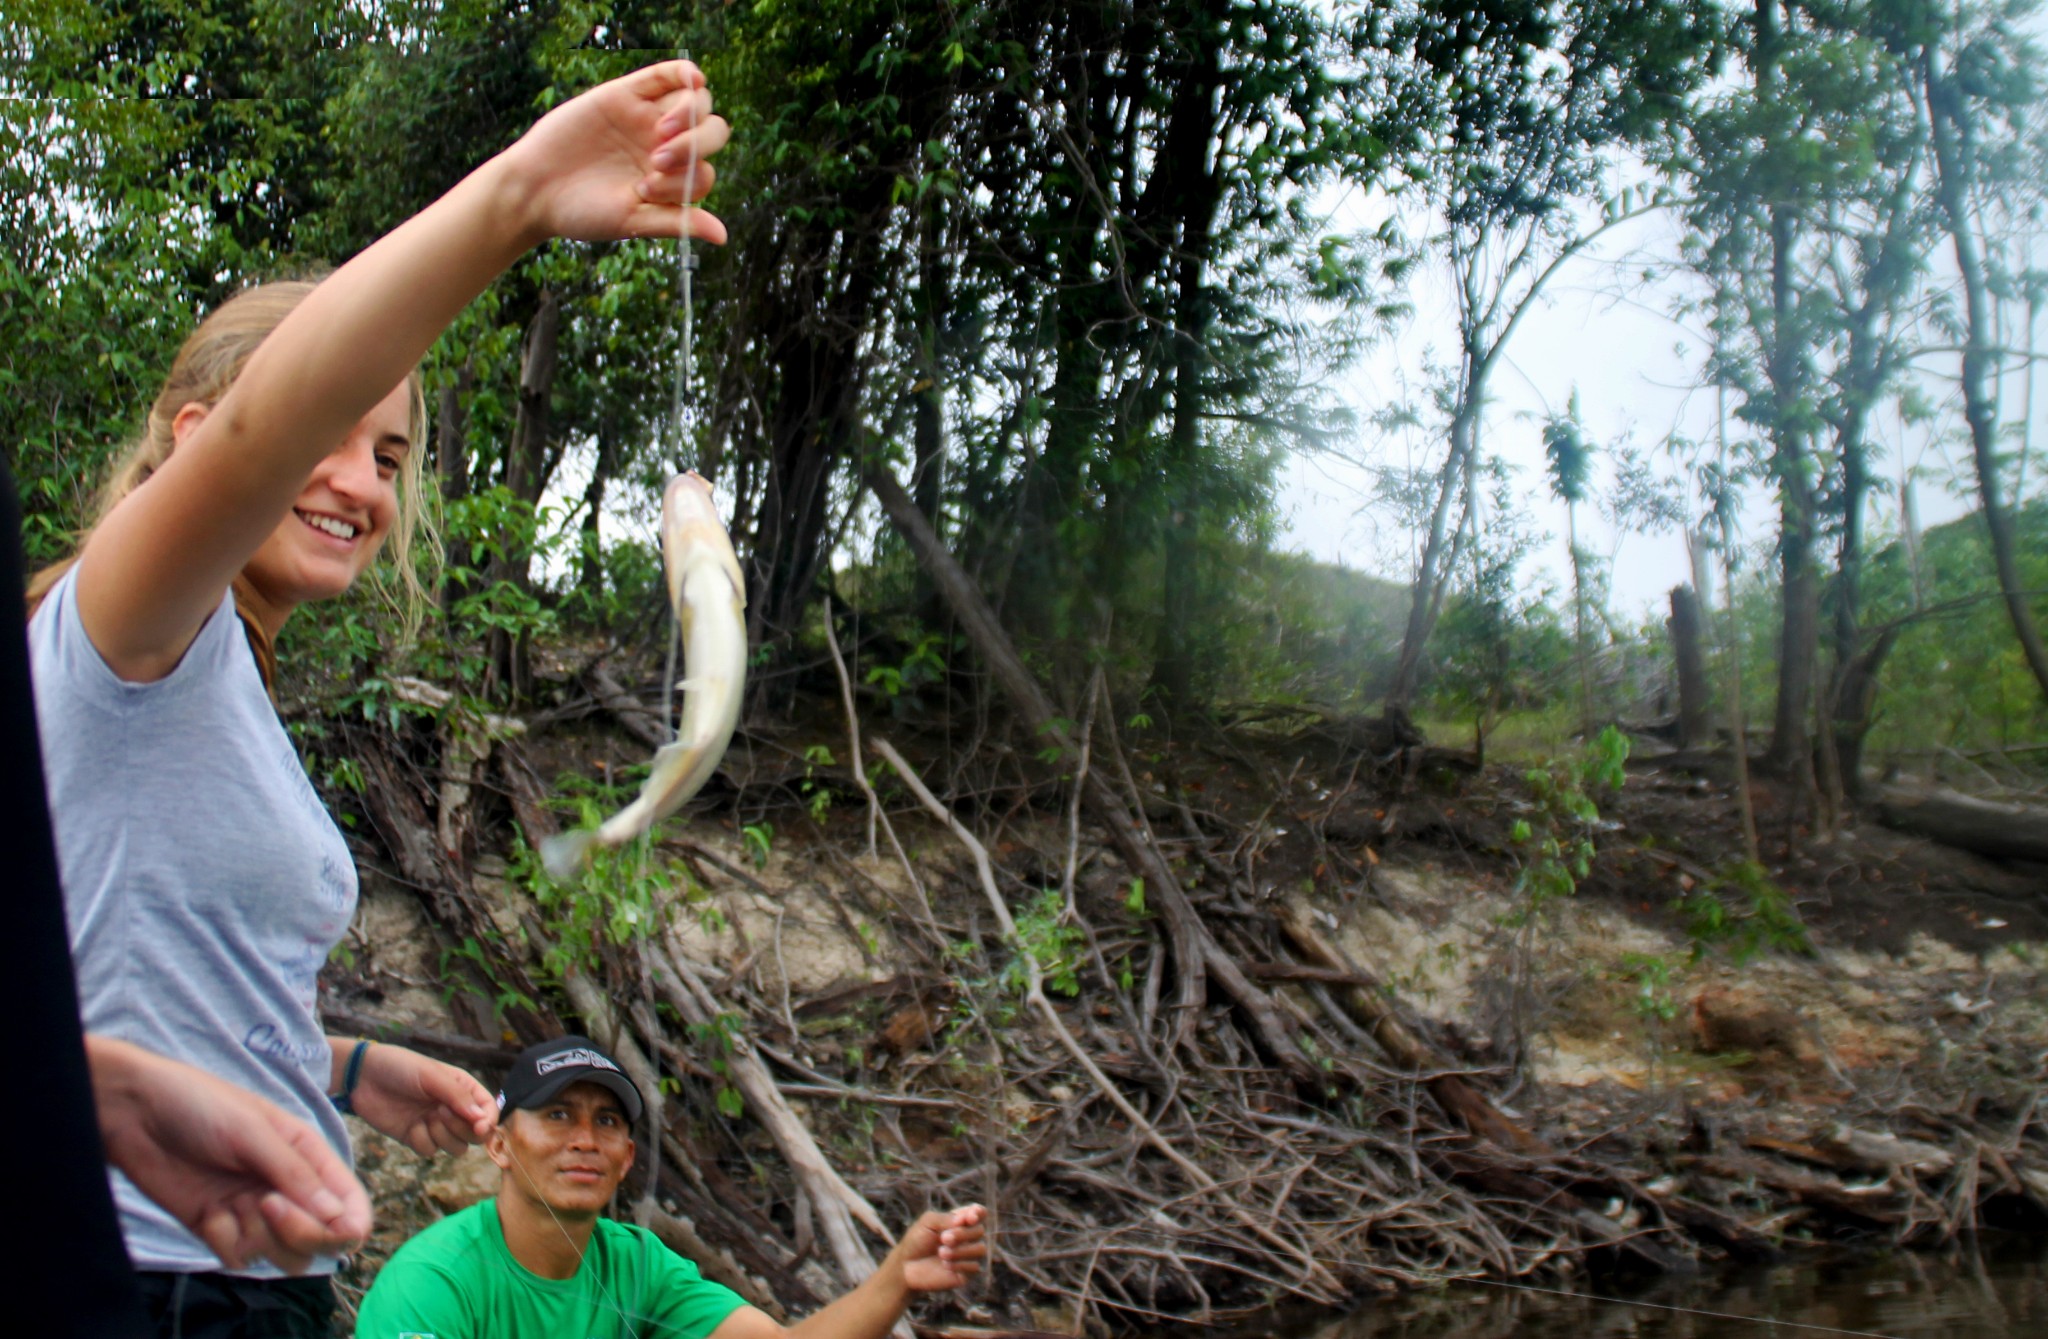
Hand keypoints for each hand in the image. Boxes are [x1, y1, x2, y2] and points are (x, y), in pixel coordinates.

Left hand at [87, 1037, 370, 1272]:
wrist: (133, 1112)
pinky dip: (226, 1243)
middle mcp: (287, 1188)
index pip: (349, 1206)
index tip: (326, 1224)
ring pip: (282, 1256)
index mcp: (309, 1157)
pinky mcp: (217, 1228)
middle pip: (320, 1239)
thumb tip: (338, 1216)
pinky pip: (238, 1258)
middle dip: (300, 1232)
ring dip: (264, 1241)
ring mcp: (252, 1210)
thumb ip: (296, 1174)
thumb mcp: (253, 1130)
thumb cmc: (198, 1104)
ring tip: (234, 1208)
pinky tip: (207, 1214)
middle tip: (266, 1204)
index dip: (347, 1226)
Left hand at [341, 1042, 495, 1155]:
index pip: (488, 1110)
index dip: (488, 1121)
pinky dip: (422, 1141)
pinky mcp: (416, 1137)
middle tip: (440, 1113)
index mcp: (462, 1088)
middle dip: (462, 1128)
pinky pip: (430, 1150)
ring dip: (443, 1137)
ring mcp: (435, 1125)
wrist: (362, 1077)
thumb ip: (458, 1096)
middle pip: (476, 1134)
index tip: (479, 1127)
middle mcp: (453, 1109)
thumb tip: (483, 1118)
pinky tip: (410, 1126)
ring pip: (456, 1147)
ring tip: (426, 1118)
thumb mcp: (431, 1075)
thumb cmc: (400, 1067)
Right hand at [500, 59, 731, 246]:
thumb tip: (723, 237)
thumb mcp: (634, 221)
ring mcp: (648, 117)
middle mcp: (666, 146)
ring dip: (690, 114)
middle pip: (710, 132)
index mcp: (672, 179)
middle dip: (694, 146)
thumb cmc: (583, 212)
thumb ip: (678, 221)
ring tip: (660, 132)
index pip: (704, 172)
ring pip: (696, 101)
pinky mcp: (626, 93)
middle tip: (657, 159)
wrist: (535, 189)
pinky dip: (684, 73)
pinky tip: (691, 80)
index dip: (689, 179)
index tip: (647, 189)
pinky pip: (666, 75)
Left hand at [894, 1204, 988, 1292]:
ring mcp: (968, 1255)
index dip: (978, 1214)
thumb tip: (965, 1219)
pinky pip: (974, 1267)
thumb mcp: (928, 1222)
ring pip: (980, 1249)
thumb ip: (947, 1218)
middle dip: (962, 1234)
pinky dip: (959, 1264)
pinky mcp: (966, 1273)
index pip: (979, 1213)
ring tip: (941, 1253)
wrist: (906, 1267)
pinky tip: (945, 1265)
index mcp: (960, 1221)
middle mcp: (967, 1237)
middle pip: (980, 1230)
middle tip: (943, 1238)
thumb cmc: (916, 1241)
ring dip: (960, 1250)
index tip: (969, 1217)